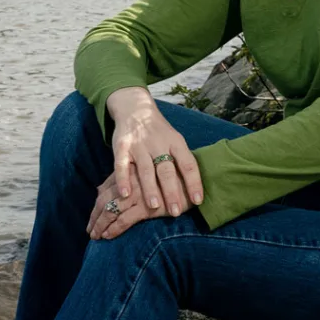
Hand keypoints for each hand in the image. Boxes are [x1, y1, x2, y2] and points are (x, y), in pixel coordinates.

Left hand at [86, 170, 191, 239]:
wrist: (199, 178)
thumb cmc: (177, 177)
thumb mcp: (153, 174)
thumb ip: (131, 179)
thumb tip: (106, 189)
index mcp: (132, 172)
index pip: (106, 189)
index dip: (97, 205)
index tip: (92, 218)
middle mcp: (132, 181)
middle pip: (105, 200)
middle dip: (95, 217)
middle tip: (90, 231)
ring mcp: (139, 193)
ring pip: (111, 209)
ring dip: (101, 224)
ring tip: (96, 236)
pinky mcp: (148, 206)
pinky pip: (125, 219)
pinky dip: (114, 228)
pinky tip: (108, 236)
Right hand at [106, 87, 203, 218]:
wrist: (135, 109)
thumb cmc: (159, 132)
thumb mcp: (174, 140)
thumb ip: (181, 161)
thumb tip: (194, 190)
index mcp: (176, 142)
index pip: (188, 164)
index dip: (194, 183)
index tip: (198, 201)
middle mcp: (158, 143)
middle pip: (167, 170)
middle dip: (172, 191)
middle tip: (176, 211)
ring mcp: (139, 144)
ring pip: (146, 169)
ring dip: (150, 189)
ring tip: (155, 207)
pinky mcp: (122, 146)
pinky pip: (121, 165)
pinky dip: (123, 180)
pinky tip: (125, 194)